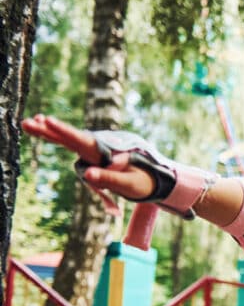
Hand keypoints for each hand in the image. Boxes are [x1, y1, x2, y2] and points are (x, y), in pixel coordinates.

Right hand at [21, 115, 154, 200]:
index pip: (81, 140)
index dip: (64, 131)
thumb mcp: (129, 185)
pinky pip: (70, 143)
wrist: (153, 177)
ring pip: (67, 139)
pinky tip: (40, 125)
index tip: (48, 120)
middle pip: (70, 138)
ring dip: (48, 132)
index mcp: (105, 153)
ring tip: (28, 123)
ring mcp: (92, 150)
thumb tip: (88, 175)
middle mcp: (97, 148)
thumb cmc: (142, 182)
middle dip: (49, 130)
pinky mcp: (90, 153)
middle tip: (28, 121)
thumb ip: (109, 180)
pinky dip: (55, 135)